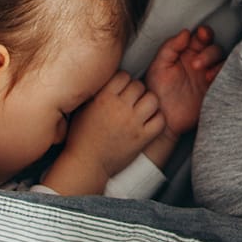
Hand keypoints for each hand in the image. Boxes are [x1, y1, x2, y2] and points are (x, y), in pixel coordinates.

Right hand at [43, 70, 165, 195]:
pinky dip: (157, 119)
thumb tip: (107, 79)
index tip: (122, 89)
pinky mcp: (142, 138)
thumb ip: (97, 93)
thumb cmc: (81, 138)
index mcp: (104, 99)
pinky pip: (160, 121)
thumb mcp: (83, 109)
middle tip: (133, 100)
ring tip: (143, 109)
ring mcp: (132, 123)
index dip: (124, 81)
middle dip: (137, 91)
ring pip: (153, 100)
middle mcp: (119, 109)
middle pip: (140, 86)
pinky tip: (149, 122)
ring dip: (149, 102)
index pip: (124, 76)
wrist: (86, 164)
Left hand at [144, 26, 223, 135]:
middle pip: (214, 48)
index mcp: (186, 53)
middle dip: (208, 53)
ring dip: (216, 64)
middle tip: (196, 64)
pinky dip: (223, 75)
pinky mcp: (215, 89)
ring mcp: (209, 76)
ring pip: (222, 62)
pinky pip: (227, 77)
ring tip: (206, 75)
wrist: (163, 119)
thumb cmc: (157, 92)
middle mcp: (200, 62)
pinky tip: (212, 81)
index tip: (202, 34)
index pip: (201, 37)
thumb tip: (186, 32)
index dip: (204, 33)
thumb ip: (170, 47)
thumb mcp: (159, 66)